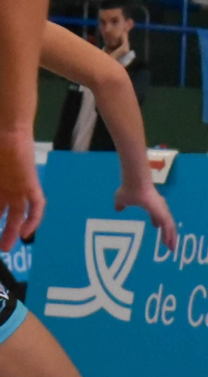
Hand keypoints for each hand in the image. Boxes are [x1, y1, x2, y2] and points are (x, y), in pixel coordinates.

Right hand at [0, 130, 42, 251]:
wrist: (7, 128)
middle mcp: (8, 188)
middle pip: (7, 215)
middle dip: (2, 232)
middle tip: (0, 247)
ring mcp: (19, 187)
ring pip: (18, 215)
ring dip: (11, 232)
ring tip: (5, 247)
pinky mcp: (30, 184)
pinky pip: (36, 206)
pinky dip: (33, 220)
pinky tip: (25, 233)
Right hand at [113, 182, 176, 250]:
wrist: (134, 184)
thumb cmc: (129, 190)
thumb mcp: (121, 199)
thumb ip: (121, 204)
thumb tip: (117, 209)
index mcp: (151, 204)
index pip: (156, 214)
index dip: (156, 221)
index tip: (156, 227)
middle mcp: (159, 207)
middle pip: (166, 223)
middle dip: (167, 233)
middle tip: (169, 243)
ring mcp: (162, 210)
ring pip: (170, 227)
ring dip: (171, 237)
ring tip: (171, 248)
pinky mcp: (163, 213)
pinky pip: (168, 227)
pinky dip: (169, 235)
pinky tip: (168, 243)